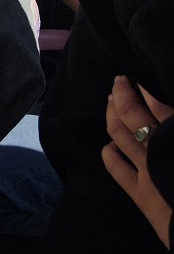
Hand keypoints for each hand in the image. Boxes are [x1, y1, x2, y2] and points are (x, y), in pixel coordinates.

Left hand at [103, 75, 173, 246]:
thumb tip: (168, 116)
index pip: (158, 105)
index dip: (145, 90)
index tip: (138, 79)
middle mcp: (159, 150)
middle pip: (132, 114)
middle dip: (123, 94)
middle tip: (119, 81)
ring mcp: (145, 171)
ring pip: (119, 134)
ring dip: (112, 115)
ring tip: (110, 101)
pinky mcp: (140, 195)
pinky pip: (116, 168)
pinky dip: (109, 152)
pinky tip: (108, 146)